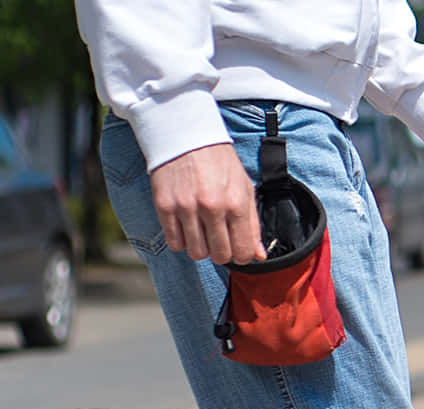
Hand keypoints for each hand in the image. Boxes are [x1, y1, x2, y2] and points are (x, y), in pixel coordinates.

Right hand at [149, 143, 266, 264]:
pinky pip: (175, 243)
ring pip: (196, 253)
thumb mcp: (245, 188)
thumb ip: (252, 224)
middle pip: (219, 256)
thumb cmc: (219, 162)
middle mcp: (211, 208)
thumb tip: (259, 255)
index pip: (242, 252)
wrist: (186, 136)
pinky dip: (182, 240)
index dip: (242, 255)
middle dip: (222, 253)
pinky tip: (187, 227)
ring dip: (201, 248)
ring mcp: (186, 208)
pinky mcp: (165, 207)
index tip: (237, 249)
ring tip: (203, 232)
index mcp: (236, 203)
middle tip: (220, 240)